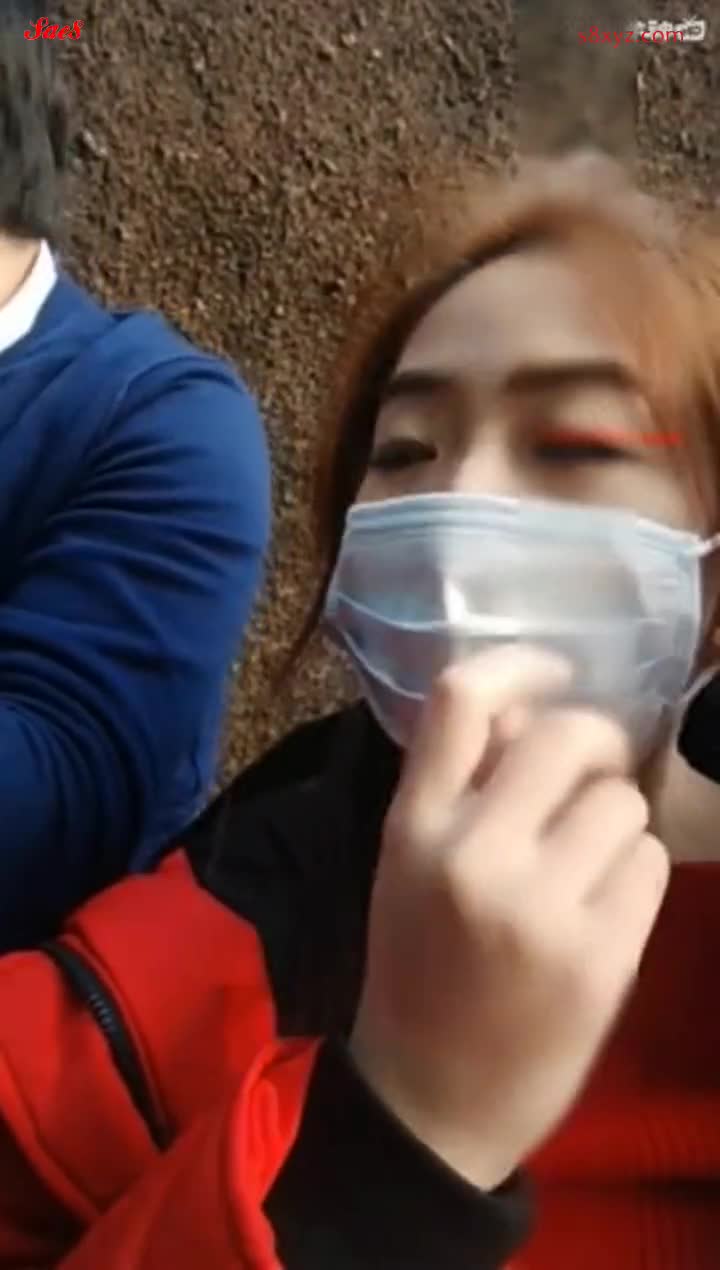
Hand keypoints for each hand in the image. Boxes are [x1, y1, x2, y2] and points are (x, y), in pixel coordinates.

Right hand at [351, 645, 668, 1190]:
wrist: (429, 1102)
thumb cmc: (418, 971)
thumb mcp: (409, 866)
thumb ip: (459, 788)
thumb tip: (534, 718)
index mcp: (413, 826)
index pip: (461, 698)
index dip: (522, 663)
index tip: (555, 670)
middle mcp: (473, 854)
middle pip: (569, 735)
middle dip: (600, 744)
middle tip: (596, 773)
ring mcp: (539, 907)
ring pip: (622, 801)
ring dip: (617, 820)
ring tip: (588, 863)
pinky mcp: (599, 958)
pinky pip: (649, 862)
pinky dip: (635, 874)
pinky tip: (604, 909)